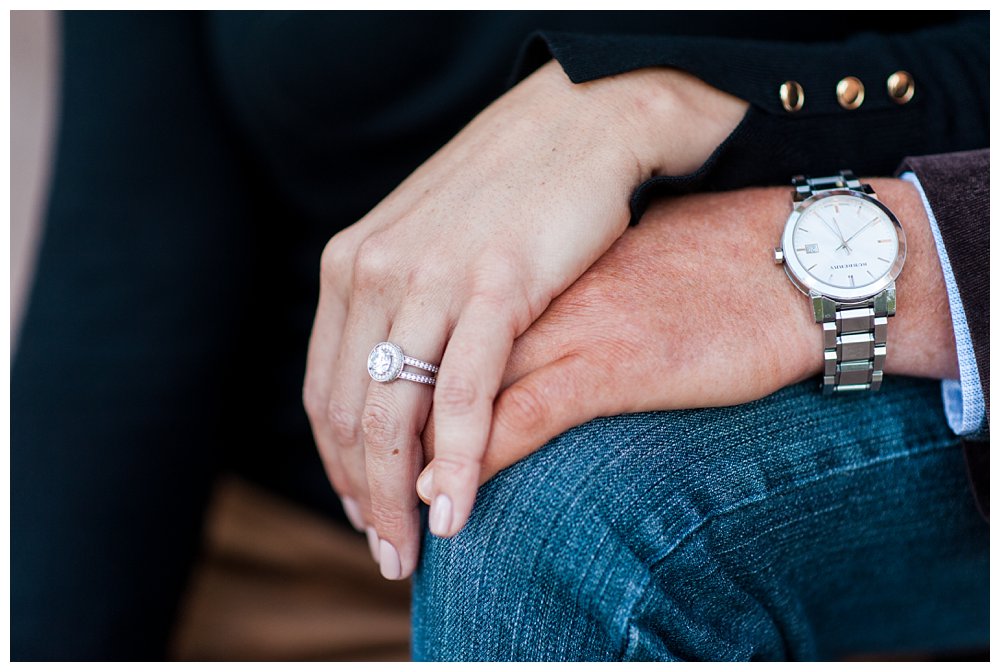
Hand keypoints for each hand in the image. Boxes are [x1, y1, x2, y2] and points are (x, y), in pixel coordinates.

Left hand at [302, 60, 746, 578]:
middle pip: (349, 414)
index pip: (325, 390)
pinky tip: (458, 511)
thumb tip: (395, 379)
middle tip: (386, 556)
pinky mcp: (494, 283)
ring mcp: (432, 276)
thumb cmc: (515, 192)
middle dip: (362, 498)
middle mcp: (377, 271)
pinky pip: (462, 394)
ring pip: (393, 414)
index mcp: (355, 264)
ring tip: (413, 553)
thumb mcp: (434, 244)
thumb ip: (405, 309)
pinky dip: (455, 462)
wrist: (584, 123)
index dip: (338, 466)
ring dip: (397, 497)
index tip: (364, 512)